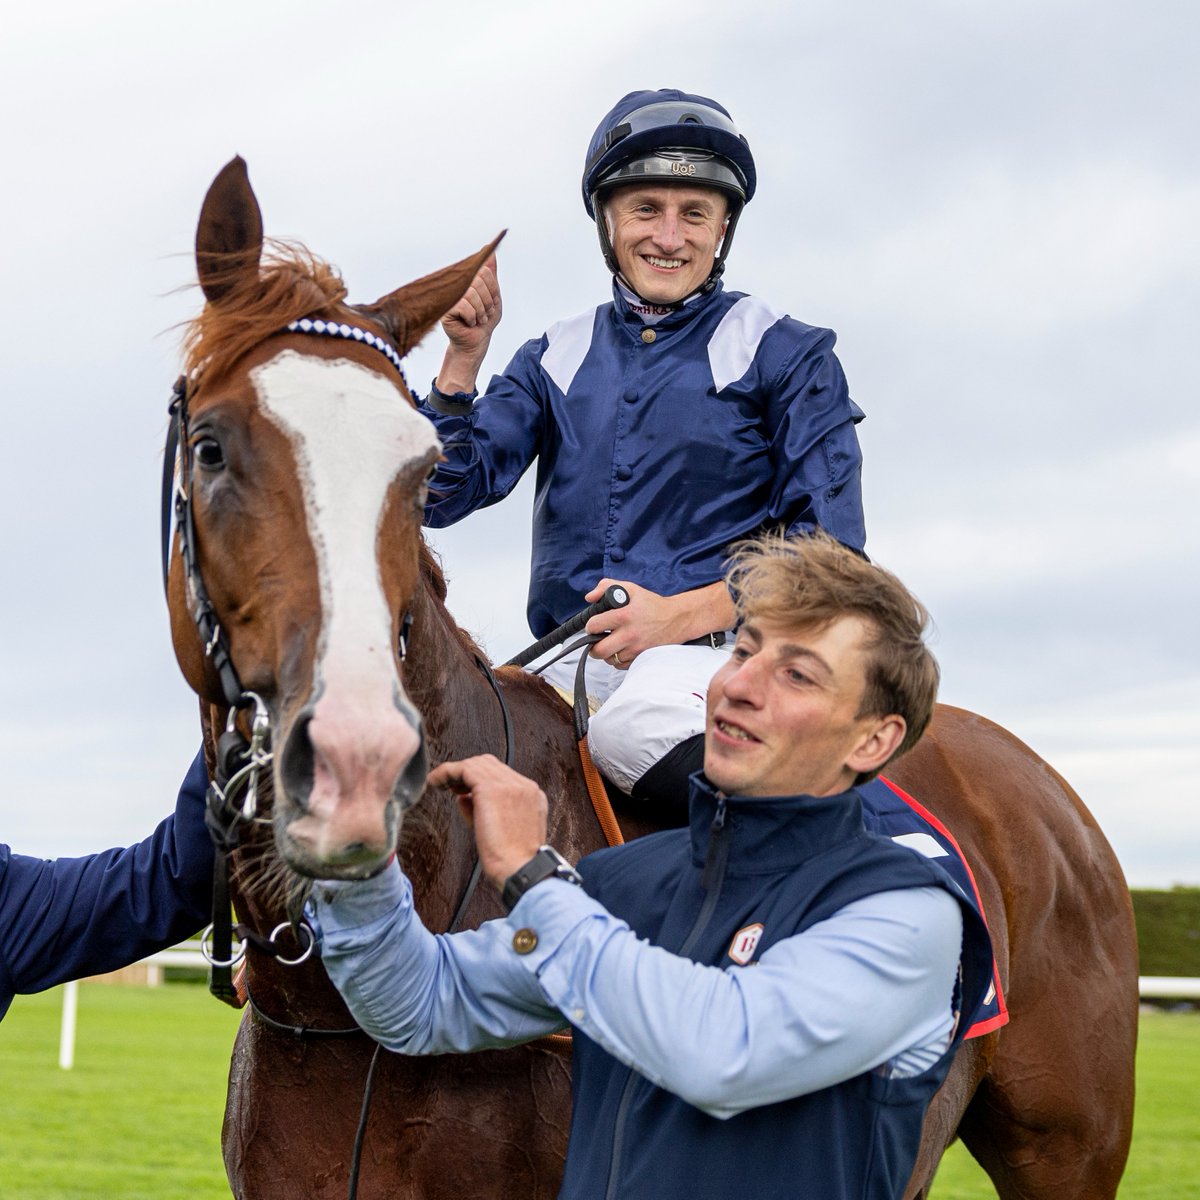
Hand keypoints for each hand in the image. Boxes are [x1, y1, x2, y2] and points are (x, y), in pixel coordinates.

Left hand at [429, 755, 546, 887]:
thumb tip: (463, 797)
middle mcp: (523, 785)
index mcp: (531, 795)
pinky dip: (446, 772)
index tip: (462, 790)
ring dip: (455, 772)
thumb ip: (485, 810)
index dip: (478, 779)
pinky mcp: (492, 789)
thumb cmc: (513, 862)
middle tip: (449, 786)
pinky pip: (464, 770)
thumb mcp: (503, 832)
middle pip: (489, 764)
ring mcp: (509, 785)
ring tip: (438, 783)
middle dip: (466, 771)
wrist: (522, 869)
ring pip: (476, 764)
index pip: (501, 774)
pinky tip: (435, 782)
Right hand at [436, 255, 501, 391]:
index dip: (493, 289)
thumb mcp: (493, 296)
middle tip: (484, 313)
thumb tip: (489, 249)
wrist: (476, 342)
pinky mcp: (445, 308)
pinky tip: (469, 323)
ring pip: (472, 294)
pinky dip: (472, 317)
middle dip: (488, 301)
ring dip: (481, 311)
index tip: (491, 302)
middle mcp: (457, 284)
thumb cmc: (484, 320)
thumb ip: (490, 274)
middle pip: (479, 281)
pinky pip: (465, 306)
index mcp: (468, 279)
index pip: (485, 271)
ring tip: (477, 319)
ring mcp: (450, 295)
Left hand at [583, 578, 736, 667]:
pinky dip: (618, 660)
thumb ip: (606, 587)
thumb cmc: (652, 604)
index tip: (593, 626)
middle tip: (596, 640)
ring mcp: (636, 649)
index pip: (594, 626)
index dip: (590, 626)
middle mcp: (629, 634)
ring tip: (611, 644)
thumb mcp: (631, 589)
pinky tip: (621, 649)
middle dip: (593, 647)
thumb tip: (589, 598)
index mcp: (624, 615)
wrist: (677, 619)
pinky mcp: (642, 657)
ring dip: (607, 653)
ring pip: (610, 660)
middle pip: (599, 650)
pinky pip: (621, 666)